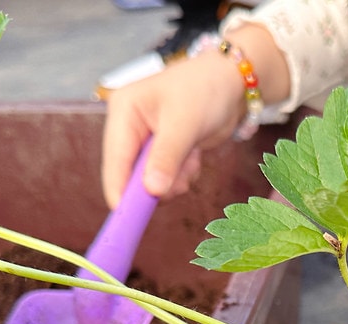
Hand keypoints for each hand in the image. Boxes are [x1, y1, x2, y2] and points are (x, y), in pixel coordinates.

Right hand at [101, 52, 244, 205]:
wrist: (232, 85)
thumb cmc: (206, 90)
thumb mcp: (185, 122)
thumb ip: (167, 157)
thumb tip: (152, 190)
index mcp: (124, 111)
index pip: (115, 157)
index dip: (119, 188)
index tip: (125, 215)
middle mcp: (130, 128)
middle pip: (130, 174)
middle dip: (155, 182)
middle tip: (178, 180)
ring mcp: (146, 143)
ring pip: (151, 182)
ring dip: (174, 180)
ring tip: (191, 159)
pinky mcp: (164, 154)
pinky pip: (167, 180)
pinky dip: (183, 176)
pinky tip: (194, 158)